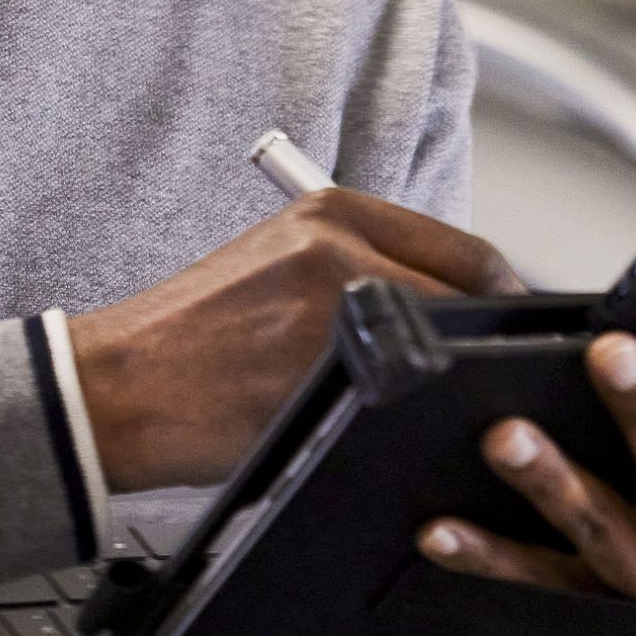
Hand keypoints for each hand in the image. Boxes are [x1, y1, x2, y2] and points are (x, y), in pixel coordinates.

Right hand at [69, 189, 521, 488]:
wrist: (118, 384)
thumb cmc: (198, 331)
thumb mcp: (280, 258)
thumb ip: (364, 261)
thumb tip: (456, 298)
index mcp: (332, 211)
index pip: (464, 248)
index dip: (504, 295)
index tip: (516, 324)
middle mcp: (337, 248)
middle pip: (466, 296)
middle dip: (488, 341)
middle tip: (494, 374)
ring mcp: (328, 311)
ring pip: (439, 349)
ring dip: (452, 379)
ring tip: (442, 402)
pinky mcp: (314, 375)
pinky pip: (397, 397)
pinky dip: (410, 413)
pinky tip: (394, 425)